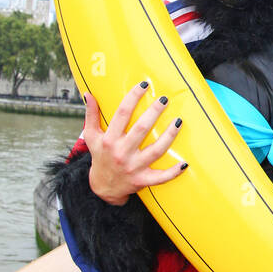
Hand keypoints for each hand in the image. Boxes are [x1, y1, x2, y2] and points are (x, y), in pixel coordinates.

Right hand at [84, 82, 185, 204]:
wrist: (103, 187)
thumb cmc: (100, 157)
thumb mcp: (92, 137)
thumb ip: (90, 115)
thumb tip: (88, 94)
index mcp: (110, 139)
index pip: (122, 113)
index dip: (133, 97)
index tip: (144, 85)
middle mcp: (122, 152)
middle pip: (141, 129)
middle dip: (154, 112)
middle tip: (164, 99)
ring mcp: (134, 167)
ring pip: (156, 150)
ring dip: (169, 136)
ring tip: (178, 121)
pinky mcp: (143, 180)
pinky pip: (160, 177)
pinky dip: (173, 172)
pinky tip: (184, 163)